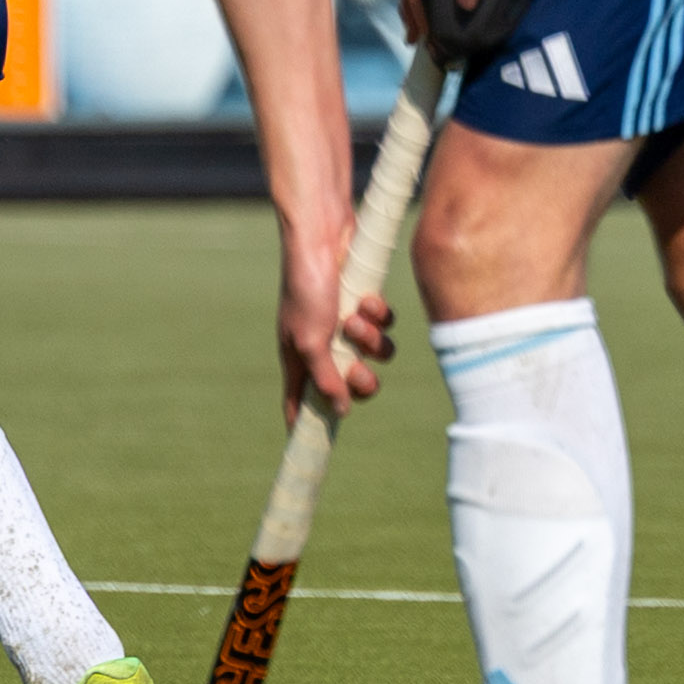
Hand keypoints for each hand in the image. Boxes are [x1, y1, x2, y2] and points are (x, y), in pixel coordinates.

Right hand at [276, 222, 395, 424]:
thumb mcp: (311, 340)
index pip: (300, 401)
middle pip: (351, 384)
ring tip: (358, 320)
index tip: (316, 445)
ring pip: (374, 355)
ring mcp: (345, 325)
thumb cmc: (307, 287)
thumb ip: (326, 379)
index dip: (306, 422)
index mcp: (298, 356)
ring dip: (371, 340)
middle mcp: (322, 344)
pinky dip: (379, 315)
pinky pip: (385, 326)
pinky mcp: (365, 304)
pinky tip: (368, 299)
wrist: (322, 237)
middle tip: (359, 369)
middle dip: (360, 379)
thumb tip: (341, 412)